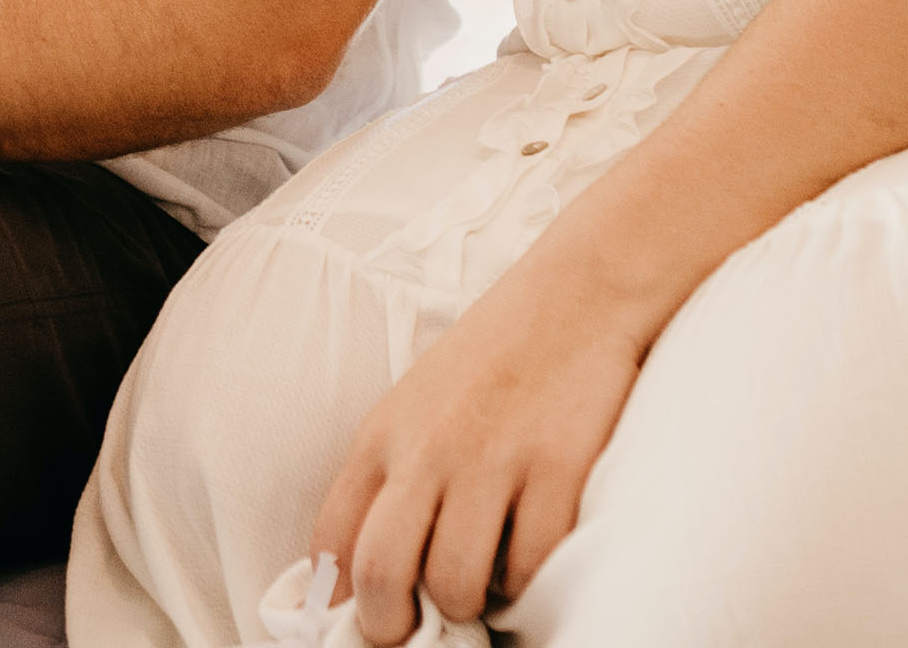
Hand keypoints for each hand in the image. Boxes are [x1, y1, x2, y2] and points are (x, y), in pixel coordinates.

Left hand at [312, 256, 646, 643]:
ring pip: (458, 585)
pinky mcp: (557, 468)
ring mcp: (493, 458)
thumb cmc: (493, 357)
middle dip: (395, 624)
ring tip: (490, 573)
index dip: (344, 600)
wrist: (575, 293)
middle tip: (427, 626)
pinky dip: (531, 578)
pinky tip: (533, 545)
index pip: (332, 541)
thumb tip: (371, 577)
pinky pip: (532, 567)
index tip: (375, 615)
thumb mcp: (417, 404)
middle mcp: (429, 447)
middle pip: (380, 573)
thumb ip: (393, 477)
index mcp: (384, 433)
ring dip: (474, 602)